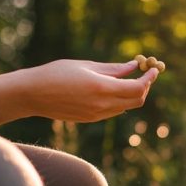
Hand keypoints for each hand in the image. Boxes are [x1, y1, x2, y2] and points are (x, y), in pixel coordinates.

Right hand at [17, 59, 158, 121]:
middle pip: (136, 100)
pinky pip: (113, 111)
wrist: (32, 94)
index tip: (153, 69)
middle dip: (144, 87)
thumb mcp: (86, 66)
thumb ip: (112, 69)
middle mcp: (102, 105)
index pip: (137, 88)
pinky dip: (119, 100)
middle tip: (143, 74)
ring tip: (127, 78)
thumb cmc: (56, 73)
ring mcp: (96, 115)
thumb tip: (134, 65)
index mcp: (101, 88)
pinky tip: (111, 89)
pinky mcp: (90, 119)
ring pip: (125, 106)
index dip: (149, 79)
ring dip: (131, 94)